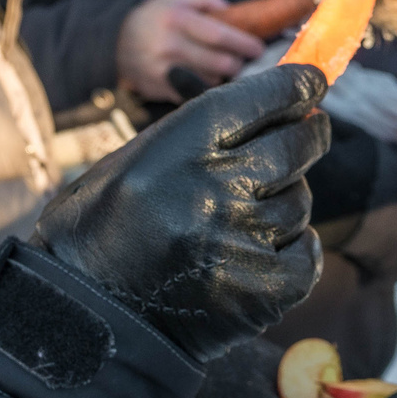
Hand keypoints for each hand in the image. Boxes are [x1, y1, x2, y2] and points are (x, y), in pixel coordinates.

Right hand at [33, 64, 328, 362]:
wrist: (84, 315)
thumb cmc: (105, 229)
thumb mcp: (137, 159)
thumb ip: (201, 134)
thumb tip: (277, 106)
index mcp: (178, 147)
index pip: (261, 99)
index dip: (295, 86)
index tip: (312, 82)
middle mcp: (212, 188)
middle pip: (295, 146)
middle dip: (309, 136)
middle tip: (310, 134)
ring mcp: (239, 241)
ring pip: (299, 202)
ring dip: (284, 203)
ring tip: (244, 218)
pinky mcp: (259, 292)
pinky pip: (306, 255)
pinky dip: (295, 252)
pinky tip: (266, 253)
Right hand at [118, 0, 269, 102]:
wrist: (116, 41)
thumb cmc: (156, 16)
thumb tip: (235, 11)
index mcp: (176, 18)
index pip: (219, 35)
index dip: (243, 44)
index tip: (259, 49)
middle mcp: (168, 45)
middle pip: (218, 63)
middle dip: (237, 65)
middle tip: (244, 62)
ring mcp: (163, 70)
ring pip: (208, 82)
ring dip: (222, 79)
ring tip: (223, 70)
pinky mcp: (159, 88)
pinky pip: (193, 94)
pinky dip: (205, 89)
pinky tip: (206, 80)